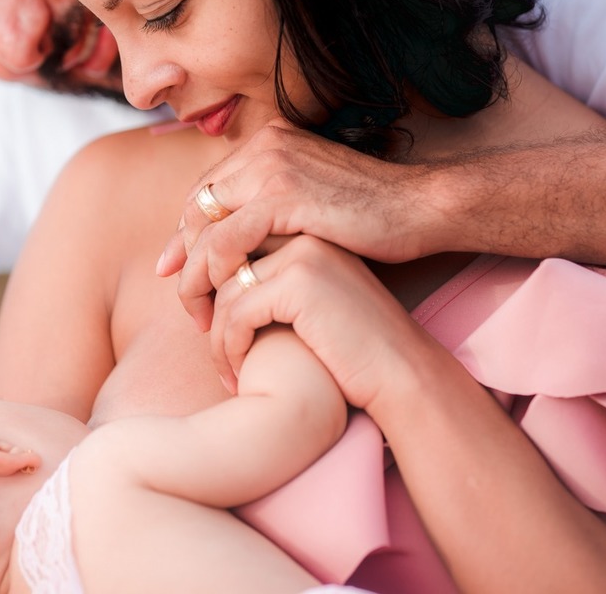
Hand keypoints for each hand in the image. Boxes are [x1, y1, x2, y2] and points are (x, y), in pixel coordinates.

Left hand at [159, 121, 441, 329]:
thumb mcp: (313, 202)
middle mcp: (265, 146)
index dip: (188, 234)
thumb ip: (275, 208)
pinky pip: (226, 241)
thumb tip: (238, 238)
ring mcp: (272, 168)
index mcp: (270, 142)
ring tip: (200, 315)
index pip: (209, 189)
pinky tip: (225, 305)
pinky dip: (216, 276)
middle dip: (183, 256)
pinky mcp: (283, 198)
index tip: (177, 272)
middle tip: (184, 299)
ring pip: (204, 227)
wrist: (421, 209)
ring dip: (194, 275)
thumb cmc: (375, 217)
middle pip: (198, 206)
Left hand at [209, 235, 425, 410]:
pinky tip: (240, 374)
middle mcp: (302, 232)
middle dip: (202, 303)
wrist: (403, 370)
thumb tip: (207, 282)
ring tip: (226, 371)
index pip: (233, 244)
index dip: (206, 279)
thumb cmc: (353, 345)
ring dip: (218, 338)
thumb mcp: (309, 301)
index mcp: (305, 230)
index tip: (203, 318)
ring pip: (224, 291)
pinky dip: (231, 348)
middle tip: (206, 343)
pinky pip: (239, 313)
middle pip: (222, 263)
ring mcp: (303, 254)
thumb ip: (269, 280)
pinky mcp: (300, 283)